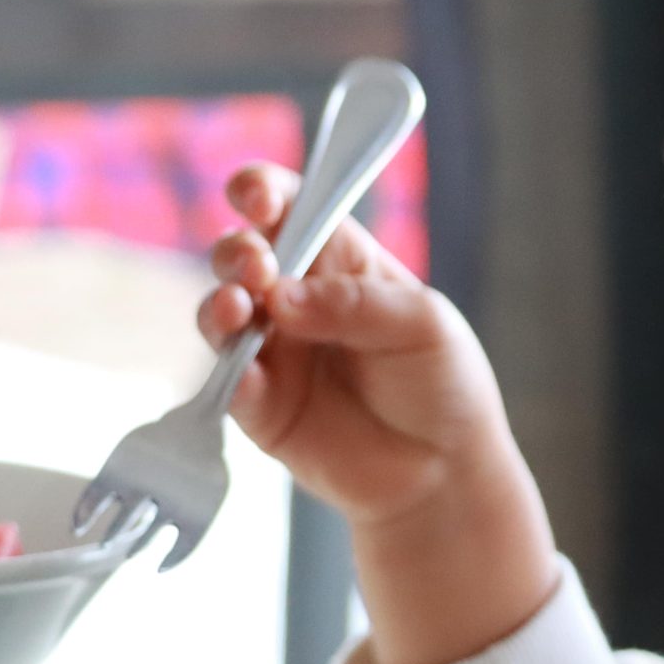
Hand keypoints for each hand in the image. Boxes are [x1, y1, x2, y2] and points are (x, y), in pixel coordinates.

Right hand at [200, 163, 559, 663]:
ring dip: (221, 304)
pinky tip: (245, 370)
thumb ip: (355, 304)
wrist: (443, 472)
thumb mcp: (422, 325)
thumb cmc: (441, 383)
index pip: (291, 209)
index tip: (253, 196)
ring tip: (239, 308)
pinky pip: (226, 384)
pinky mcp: (258, 407)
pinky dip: (228, 374)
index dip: (264, 192)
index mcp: (339, 260)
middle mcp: (295, 298)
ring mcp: (272, 351)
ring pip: (221, 313)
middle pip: (243, 255)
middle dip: (238, 251)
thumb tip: (283, 297)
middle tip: (257, 267)